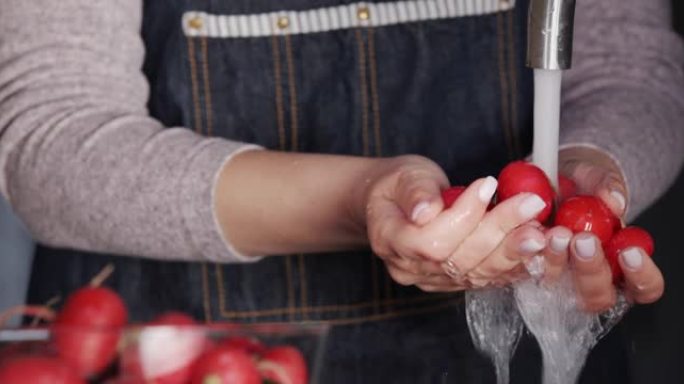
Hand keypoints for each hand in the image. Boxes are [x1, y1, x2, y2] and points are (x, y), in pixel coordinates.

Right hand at [363, 156, 547, 291]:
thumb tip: (426, 211)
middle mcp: (410, 268)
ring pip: (478, 273)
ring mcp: (432, 279)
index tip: (488, 183)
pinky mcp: (454, 281)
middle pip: (459, 259)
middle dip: (499, 230)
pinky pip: (487, 278)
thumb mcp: (402, 176)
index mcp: (389, 240)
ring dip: (513, 250)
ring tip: (539, 227)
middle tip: (530, 203)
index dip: (464, 216)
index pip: (430, 241)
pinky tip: (537, 249)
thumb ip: (415, 192)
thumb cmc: (396, 185)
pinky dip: (514, 264)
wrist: (392, 203)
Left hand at [541, 146, 664, 311]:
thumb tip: (613, 201)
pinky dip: (527, 253)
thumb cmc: (585, 184)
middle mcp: (592, 278)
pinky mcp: (528, 266)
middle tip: (583, 241)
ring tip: (555, 234)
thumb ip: (607, 187)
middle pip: (597, 295)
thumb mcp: (600, 176)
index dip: (641, 276)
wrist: (551, 175)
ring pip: (560, 287)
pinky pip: (525, 270)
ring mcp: (558, 277)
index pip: (644, 287)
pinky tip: (529, 232)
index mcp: (623, 264)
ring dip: (557, 262)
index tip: (630, 252)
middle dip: (590, 268)